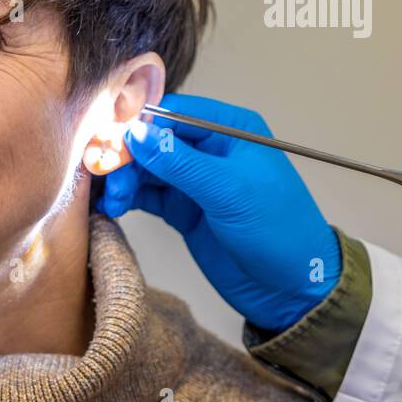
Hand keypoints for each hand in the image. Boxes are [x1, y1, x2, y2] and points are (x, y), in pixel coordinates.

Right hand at [101, 94, 340, 331]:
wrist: (292, 288)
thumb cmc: (279, 231)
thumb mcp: (229, 192)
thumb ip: (181, 163)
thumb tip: (138, 133)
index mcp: (231, 131)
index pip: (174, 114)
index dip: (139, 125)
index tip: (109, 142)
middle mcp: (212, 150)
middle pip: (154, 141)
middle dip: (128, 157)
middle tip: (109, 180)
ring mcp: (197, 182)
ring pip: (147, 169)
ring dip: (124, 180)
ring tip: (113, 200)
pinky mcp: (185, 211)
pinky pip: (149, 195)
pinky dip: (129, 198)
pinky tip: (113, 206)